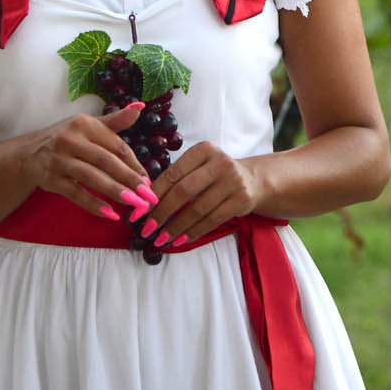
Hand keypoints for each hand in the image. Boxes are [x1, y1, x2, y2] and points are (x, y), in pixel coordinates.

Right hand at [20, 103, 150, 219]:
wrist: (29, 153)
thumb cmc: (66, 138)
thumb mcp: (88, 125)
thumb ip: (115, 120)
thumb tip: (140, 106)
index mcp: (84, 123)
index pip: (116, 145)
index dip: (134, 164)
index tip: (148, 181)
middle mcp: (70, 139)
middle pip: (106, 161)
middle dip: (129, 179)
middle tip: (148, 196)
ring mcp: (59, 160)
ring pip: (91, 177)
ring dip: (115, 191)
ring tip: (135, 204)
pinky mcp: (51, 179)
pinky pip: (76, 194)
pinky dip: (93, 204)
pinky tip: (111, 214)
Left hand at [141, 141, 261, 250]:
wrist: (252, 180)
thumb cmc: (214, 174)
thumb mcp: (198, 166)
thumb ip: (176, 177)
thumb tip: (144, 200)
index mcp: (203, 150)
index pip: (173, 174)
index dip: (153, 194)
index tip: (138, 211)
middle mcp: (220, 162)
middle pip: (184, 191)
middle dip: (162, 212)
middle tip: (146, 228)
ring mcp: (233, 181)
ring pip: (198, 209)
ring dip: (176, 227)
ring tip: (161, 238)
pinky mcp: (242, 200)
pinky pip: (212, 220)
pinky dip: (194, 232)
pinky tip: (180, 239)